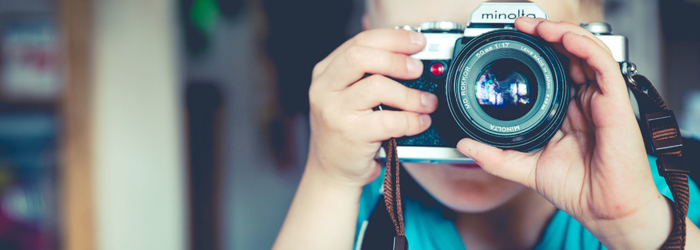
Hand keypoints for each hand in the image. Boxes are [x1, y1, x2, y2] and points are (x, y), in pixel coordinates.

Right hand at [307, 29, 437, 187]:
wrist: (331, 171)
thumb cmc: (345, 132)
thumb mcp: (347, 96)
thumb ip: (368, 74)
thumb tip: (410, 56)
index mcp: (325, 73)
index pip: (359, 42)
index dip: (392, 38)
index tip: (416, 42)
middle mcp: (325, 89)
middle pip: (361, 57)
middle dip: (397, 59)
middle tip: (418, 69)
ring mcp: (335, 112)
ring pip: (378, 86)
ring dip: (410, 94)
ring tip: (426, 102)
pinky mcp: (350, 134)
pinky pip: (390, 120)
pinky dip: (412, 120)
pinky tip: (420, 122)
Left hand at [457, 17, 672, 248]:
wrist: (604, 210)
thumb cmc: (577, 188)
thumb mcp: (525, 167)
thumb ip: (495, 156)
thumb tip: (464, 144)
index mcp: (567, 110)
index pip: (554, 69)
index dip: (536, 51)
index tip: (512, 41)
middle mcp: (584, 100)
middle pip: (569, 54)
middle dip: (545, 34)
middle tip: (521, 26)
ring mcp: (600, 98)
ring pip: (586, 51)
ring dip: (562, 33)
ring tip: (537, 27)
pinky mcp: (615, 102)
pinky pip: (602, 64)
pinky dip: (583, 46)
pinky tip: (564, 38)